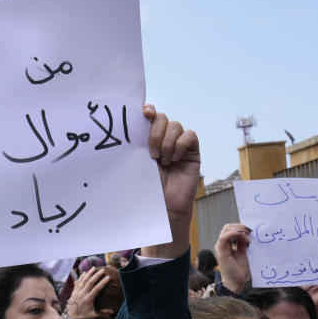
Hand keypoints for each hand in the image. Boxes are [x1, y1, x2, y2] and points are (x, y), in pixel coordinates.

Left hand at [66, 266, 110, 318]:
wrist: (70, 318)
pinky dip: (81, 277)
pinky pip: (77, 283)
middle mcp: (82, 294)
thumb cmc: (83, 317)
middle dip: (97, 275)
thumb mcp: (93, 316)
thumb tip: (112, 311)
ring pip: (83, 280)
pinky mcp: (73, 292)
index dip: (103, 282)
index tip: (108, 277)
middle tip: (102, 270)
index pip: (97, 289)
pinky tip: (84, 272)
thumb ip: (103, 313)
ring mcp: (77, 292)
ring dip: (89, 273)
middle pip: (90, 282)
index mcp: (88, 300)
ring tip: (94, 268)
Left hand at [141, 104, 199, 258]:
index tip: (143, 113)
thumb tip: (125, 125)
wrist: (163, 208)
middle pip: (161, 118)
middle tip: (151, 154)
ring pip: (175, 125)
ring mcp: (178, 144)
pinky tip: (175, 160)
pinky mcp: (192, 151)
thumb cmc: (146, 188)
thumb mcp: (136, 163)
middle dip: (155, 132)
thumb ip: (134, 145)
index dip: (147, 110)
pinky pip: (189, 135)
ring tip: (163, 162)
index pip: (148, 115)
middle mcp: (162, 138)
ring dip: (167, 142)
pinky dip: (181, 145)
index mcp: (146, 138)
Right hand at [214, 223, 251, 292]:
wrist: (235, 282)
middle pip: (227, 227)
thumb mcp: (243, 252)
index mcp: (226, 244)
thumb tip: (246, 233)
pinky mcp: (221, 252)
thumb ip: (242, 243)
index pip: (230, 229)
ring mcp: (220, 247)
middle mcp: (222, 244)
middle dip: (239, 226)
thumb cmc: (239, 270)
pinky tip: (243, 238)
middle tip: (250, 231)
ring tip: (247, 235)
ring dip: (238, 229)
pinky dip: (234, 234)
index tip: (250, 230)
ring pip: (226, 229)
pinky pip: (224, 237)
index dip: (240, 227)